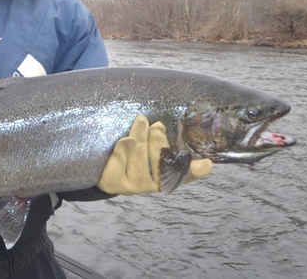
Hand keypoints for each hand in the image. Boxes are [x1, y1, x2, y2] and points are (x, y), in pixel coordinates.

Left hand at [97, 114, 211, 194]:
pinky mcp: (116, 183)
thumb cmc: (131, 151)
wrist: (100, 168)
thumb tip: (174, 131)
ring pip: (139, 155)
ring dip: (139, 135)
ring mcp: (134, 185)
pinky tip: (125, 140)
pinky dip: (122, 148)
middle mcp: (152, 184)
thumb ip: (163, 141)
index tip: (206, 164)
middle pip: (159, 158)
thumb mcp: (148, 145)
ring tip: (140, 121)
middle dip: (157, 139)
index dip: (195, 171)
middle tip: (156, 125)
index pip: (185, 175)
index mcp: (166, 176)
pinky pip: (120, 159)